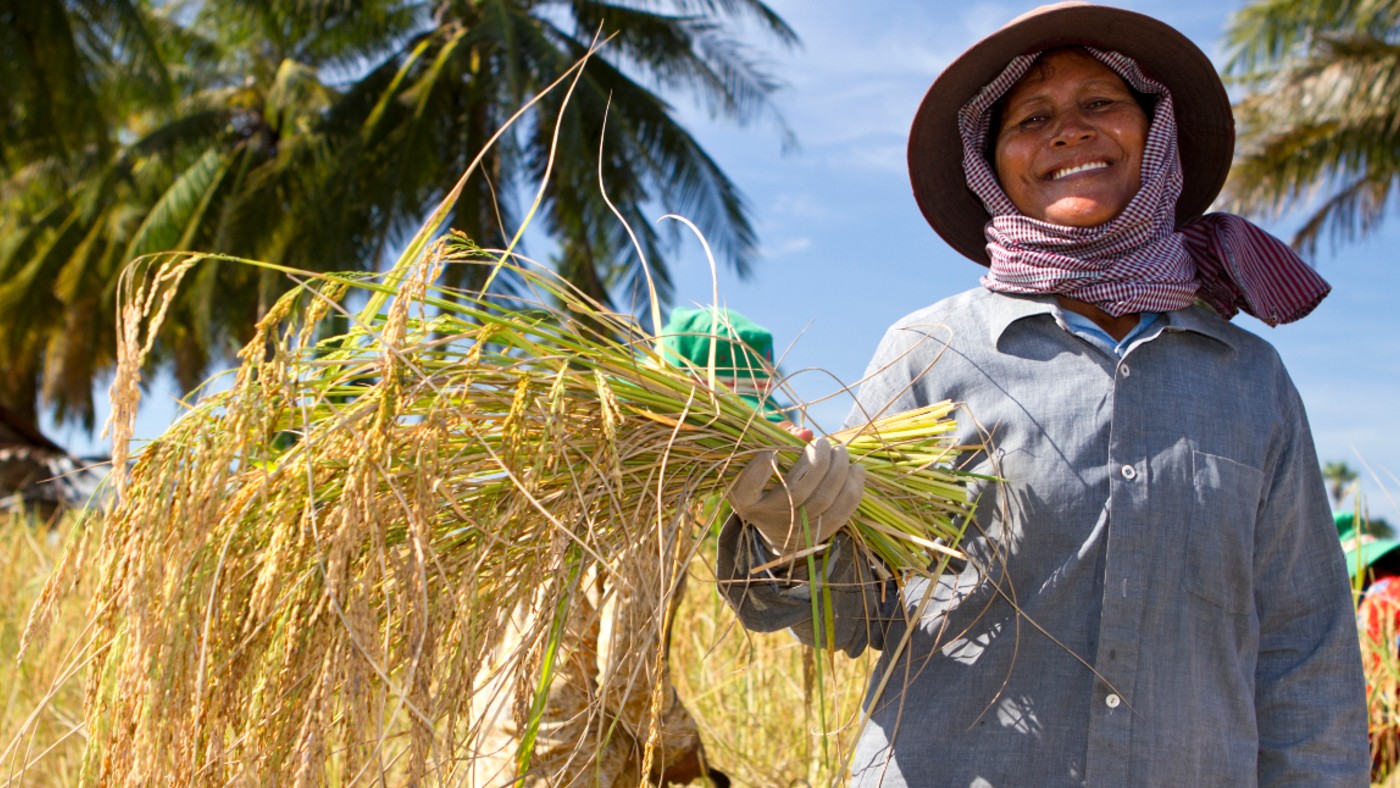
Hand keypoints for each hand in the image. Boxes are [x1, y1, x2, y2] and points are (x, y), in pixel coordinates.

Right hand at [727, 438, 864, 555]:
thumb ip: (778, 441)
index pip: (748, 487)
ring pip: (823, 499)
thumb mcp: (761, 462)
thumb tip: (805, 433)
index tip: (771, 453)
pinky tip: (856, 470)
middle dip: (817, 460)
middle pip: (797, 490)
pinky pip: (842, 512)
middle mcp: (769, 517)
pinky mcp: (819, 534)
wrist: (779, 528)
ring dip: (838, 470)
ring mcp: (795, 529)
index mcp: (746, 499)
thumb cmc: (768, 483)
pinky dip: (853, 488)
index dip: (758, 470)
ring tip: (841, 451)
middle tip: (823, 443)